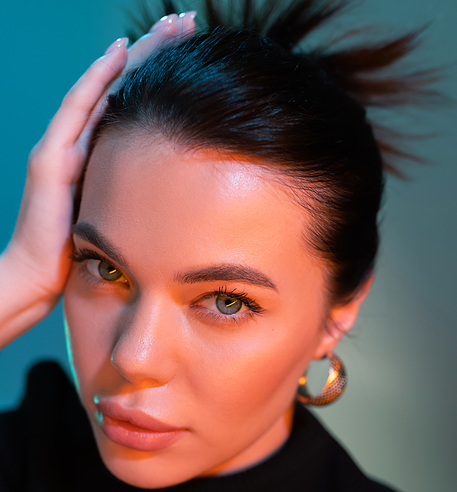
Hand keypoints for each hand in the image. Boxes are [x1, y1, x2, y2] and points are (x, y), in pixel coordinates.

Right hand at [2, 12, 196, 323]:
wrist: (40, 280)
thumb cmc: (83, 257)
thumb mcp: (122, 218)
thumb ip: (142, 197)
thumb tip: (188, 195)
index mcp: (100, 156)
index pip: (134, 104)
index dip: (162, 76)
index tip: (196, 52)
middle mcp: (80, 142)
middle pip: (123, 86)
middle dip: (157, 52)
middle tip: (189, 21)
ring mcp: (63, 145)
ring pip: (105, 87)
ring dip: (137, 54)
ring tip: (169, 26)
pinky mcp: (51, 158)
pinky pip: (79, 109)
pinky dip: (100, 79)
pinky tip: (123, 52)